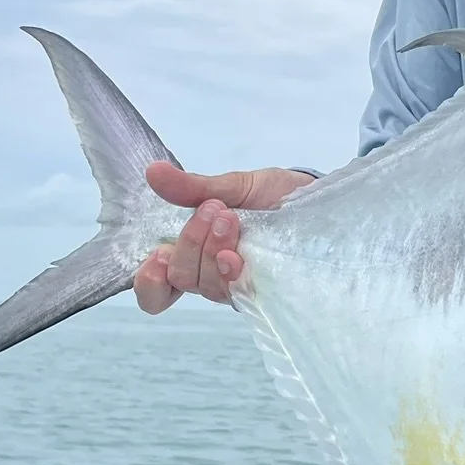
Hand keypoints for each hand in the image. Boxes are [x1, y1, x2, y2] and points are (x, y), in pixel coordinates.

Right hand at [133, 162, 315, 312]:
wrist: (315, 199)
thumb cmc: (272, 196)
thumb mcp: (231, 186)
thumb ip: (192, 187)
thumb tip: (154, 172)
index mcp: (196, 254)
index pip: (158, 288)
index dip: (149, 282)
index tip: (156, 258)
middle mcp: (213, 276)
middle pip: (182, 278)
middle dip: (190, 242)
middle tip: (214, 210)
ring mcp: (238, 285)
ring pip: (207, 284)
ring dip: (212, 250)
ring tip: (231, 218)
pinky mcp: (263, 290)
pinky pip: (238, 291)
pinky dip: (230, 270)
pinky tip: (237, 254)